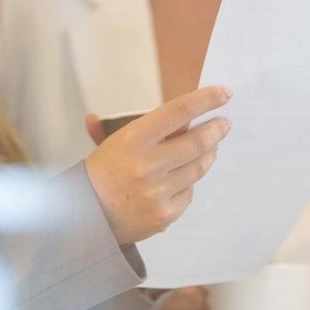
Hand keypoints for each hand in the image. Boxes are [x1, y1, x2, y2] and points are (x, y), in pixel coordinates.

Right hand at [83, 86, 231, 243]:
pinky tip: (183, 177)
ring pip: (198, 167)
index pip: (180, 111)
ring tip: (211, 146)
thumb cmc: (100, 173)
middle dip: (217, 129)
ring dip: (209, 154)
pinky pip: (189, 193)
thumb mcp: (114, 141)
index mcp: (134, 138)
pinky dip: (188, 183)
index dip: (207, 100)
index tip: (224, 93)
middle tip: (225, 123)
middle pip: (198, 141)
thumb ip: (147, 124)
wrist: (84, 216)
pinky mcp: (165, 214)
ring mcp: (158, 191)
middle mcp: (148, 164)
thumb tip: (181, 111)